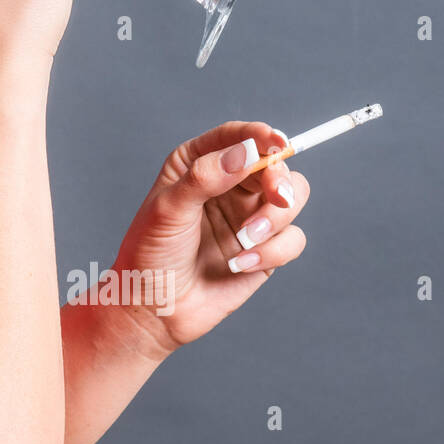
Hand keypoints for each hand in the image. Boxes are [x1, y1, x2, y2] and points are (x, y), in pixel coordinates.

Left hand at [107, 121, 309, 357]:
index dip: (261, 135)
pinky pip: (292, 239)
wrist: (154, 308)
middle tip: (277, 197)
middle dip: (280, 179)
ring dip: (275, 218)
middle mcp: (228, 185)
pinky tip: (238, 264)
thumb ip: (205, 178)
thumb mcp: (168, 209)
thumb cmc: (150, 253)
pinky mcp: (265, 248)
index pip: (236, 137)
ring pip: (292, 198)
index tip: (277, 142)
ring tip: (244, 240)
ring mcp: (249, 216)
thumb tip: (245, 153)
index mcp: (198, 163)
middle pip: (275, 164)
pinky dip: (272, 251)